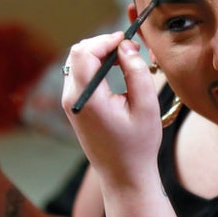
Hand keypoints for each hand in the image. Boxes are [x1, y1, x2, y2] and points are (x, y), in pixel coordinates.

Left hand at [61, 33, 161, 187]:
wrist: (124, 176)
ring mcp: (71, 103)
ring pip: (77, 62)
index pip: (84, 53)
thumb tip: (126, 46)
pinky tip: (116, 70)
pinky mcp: (75, 107)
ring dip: (100, 55)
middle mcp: (72, 99)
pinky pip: (80, 75)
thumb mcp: (146, 106)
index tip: (127, 41)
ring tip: (125, 59)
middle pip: (77, 54)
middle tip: (129, 49)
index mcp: (87, 99)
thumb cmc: (138, 145)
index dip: (105, 40)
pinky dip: (97, 66)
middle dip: (103, 44)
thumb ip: (136, 71)